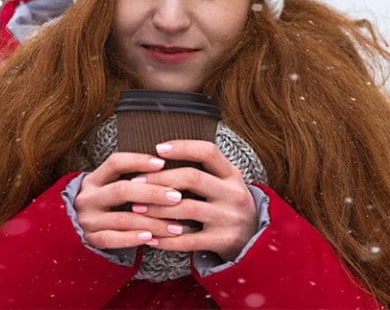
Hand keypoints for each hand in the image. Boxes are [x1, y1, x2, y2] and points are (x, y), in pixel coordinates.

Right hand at [74, 152, 184, 248]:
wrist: (83, 228)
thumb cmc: (110, 204)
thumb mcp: (113, 185)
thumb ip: (134, 178)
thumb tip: (169, 168)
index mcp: (94, 179)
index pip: (115, 162)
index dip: (138, 161)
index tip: (162, 163)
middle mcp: (88, 198)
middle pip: (121, 190)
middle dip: (153, 193)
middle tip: (177, 197)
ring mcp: (88, 219)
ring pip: (122, 219)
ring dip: (152, 222)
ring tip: (174, 226)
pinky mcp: (90, 239)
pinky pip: (112, 239)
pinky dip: (132, 238)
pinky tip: (151, 237)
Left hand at [141, 140, 257, 261]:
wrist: (254, 239)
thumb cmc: (229, 205)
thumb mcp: (227, 183)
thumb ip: (204, 169)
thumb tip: (161, 154)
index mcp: (232, 174)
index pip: (208, 151)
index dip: (182, 147)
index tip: (157, 149)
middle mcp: (233, 193)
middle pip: (193, 178)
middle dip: (160, 179)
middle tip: (135, 182)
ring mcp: (229, 218)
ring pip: (187, 209)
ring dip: (157, 208)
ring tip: (136, 208)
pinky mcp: (223, 241)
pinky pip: (189, 240)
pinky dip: (166, 239)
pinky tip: (150, 237)